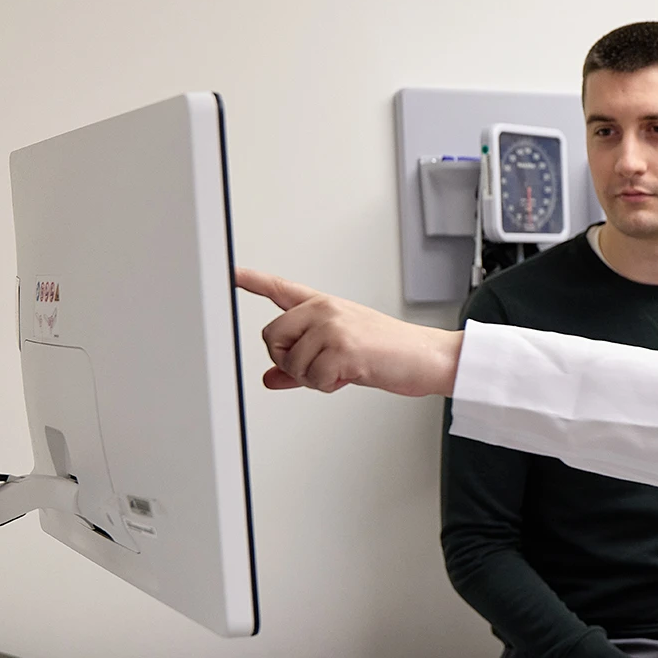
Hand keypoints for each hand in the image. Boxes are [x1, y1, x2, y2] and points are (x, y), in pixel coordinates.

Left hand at [235, 268, 461, 396]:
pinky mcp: (342, 347)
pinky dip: (330, 386)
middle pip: (272, 337)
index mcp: (324, 306)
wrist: (428, 357)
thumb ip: (301, 365)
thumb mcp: (341, 356)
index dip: (251, 280)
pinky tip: (351, 375)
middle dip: (288, 361)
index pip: (280, 289)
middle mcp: (324, 310)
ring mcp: (332, 325)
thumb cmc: (391, 353)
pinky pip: (312, 379)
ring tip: (343, 370)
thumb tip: (270, 380)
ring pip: (291, 363)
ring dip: (313, 379)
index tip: (229, 272)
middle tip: (317, 367)